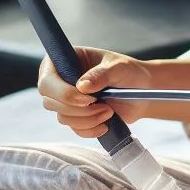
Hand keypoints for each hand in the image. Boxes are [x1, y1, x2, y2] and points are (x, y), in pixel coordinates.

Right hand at [38, 47, 153, 137]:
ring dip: (87, 119)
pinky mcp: (76, 116)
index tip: (88, 98)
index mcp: (64, 60)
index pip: (47, 80)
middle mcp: (60, 80)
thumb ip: (101, 74)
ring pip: (62, 117)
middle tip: (103, 106)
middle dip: (78, 109)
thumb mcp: (119, 68)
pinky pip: (74, 128)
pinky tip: (106, 124)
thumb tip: (82, 86)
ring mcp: (66, 100)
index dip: (63, 93)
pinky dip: (90, 129)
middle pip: (50, 102)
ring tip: (109, 111)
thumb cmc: (128, 72)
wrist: (141, 91)